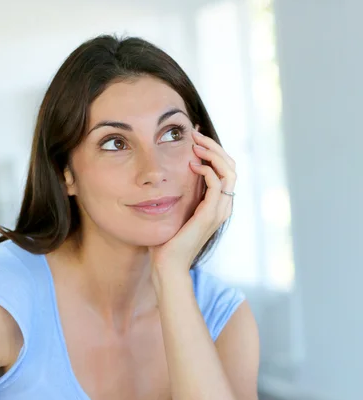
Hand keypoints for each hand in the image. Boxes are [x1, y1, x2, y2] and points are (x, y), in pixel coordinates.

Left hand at [148, 129, 236, 275]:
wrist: (168, 264)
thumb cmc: (167, 240)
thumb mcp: (176, 210)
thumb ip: (182, 193)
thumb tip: (173, 175)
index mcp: (217, 205)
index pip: (226, 170)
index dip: (214, 151)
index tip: (194, 138)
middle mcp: (223, 206)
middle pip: (232, 166)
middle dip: (215, 146)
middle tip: (196, 135)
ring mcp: (219, 211)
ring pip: (229, 172)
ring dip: (213, 153)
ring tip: (195, 145)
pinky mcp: (209, 215)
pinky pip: (218, 185)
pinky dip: (207, 170)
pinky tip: (192, 165)